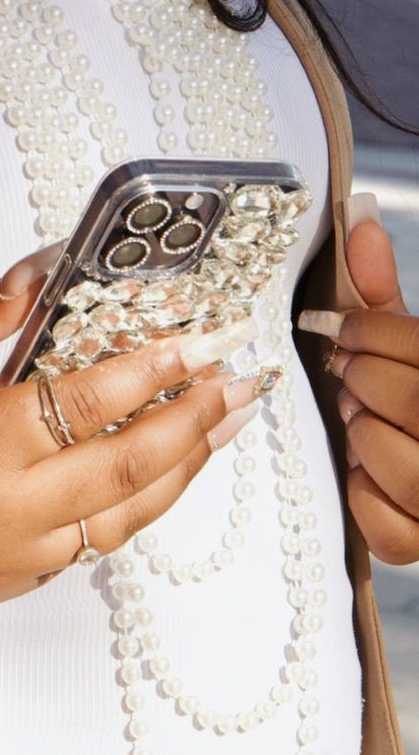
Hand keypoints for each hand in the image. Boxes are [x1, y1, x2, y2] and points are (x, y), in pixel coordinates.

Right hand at [0, 252, 267, 607]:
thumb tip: (41, 272)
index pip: (83, 406)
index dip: (150, 370)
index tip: (200, 340)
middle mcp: (0, 519)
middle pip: (126, 471)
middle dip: (193, 422)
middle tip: (241, 380)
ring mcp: (9, 562)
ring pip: (123, 521)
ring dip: (182, 471)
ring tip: (224, 424)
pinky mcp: (7, 584)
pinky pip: (92, 547)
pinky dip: (136, 507)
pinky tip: (163, 471)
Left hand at [300, 199, 418, 564]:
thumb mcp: (412, 349)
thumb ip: (383, 295)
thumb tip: (358, 221)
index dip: (372, 333)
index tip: (343, 329)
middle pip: (414, 403)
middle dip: (366, 380)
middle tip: (349, 373)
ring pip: (405, 468)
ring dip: (366, 437)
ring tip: (362, 418)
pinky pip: (389, 532)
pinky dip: (365, 498)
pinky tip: (368, 471)